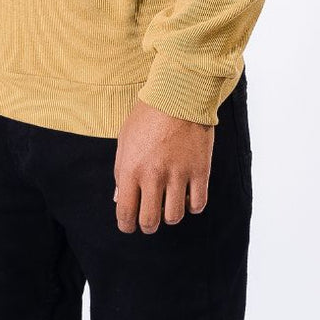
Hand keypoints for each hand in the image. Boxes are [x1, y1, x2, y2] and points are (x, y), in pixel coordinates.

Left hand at [113, 96, 213, 232]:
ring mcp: (178, 174)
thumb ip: (120, 172)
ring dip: (170, 216)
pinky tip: (187, 196)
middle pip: (150, 221)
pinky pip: (197, 204)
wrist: (179, 93)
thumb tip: (119, 199)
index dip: (126, 225)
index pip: (125, 213)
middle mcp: (153, 175)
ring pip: (174, 217)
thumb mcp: (125, 140)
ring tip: (169, 205)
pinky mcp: (200, 170)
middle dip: (147, 226)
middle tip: (149, 220)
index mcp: (130, 168)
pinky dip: (192, 206)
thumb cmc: (147, 115)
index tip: (129, 225)